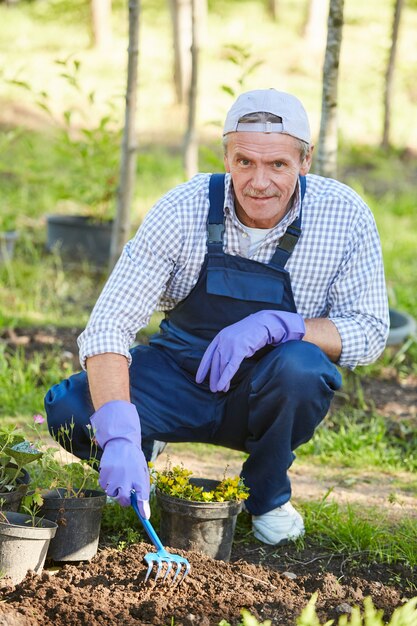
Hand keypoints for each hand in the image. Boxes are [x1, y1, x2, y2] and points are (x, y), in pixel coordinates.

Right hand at [90, 400, 150, 516]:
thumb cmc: (134, 461)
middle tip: (126, 494)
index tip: (145, 518)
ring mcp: (114, 475)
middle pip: (123, 500)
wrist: (122, 443)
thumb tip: (145, 513)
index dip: (143, 508)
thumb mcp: (142, 473)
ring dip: (114, 489)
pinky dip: (106, 483)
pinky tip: (112, 473)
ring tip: (119, 477)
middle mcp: (127, 477)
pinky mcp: (104, 472)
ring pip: (111, 493)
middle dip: (124, 500)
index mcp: (139, 476)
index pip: (142, 495)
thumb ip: (142, 491)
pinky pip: (103, 486)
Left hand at [196, 310, 304, 392]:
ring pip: (222, 366)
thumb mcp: (234, 338)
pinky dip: (226, 377)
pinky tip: (223, 386)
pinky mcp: (239, 349)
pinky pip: (231, 367)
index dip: (203, 368)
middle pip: (215, 362)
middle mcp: (223, 340)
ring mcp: (230, 344)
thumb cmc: (250, 333)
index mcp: (219, 337)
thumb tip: (222, 364)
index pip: (208, 355)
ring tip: (219, 389)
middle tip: (212, 389)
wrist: (262, 323)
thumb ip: (226, 348)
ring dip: (220, 379)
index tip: (198, 379)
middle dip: (213, 377)